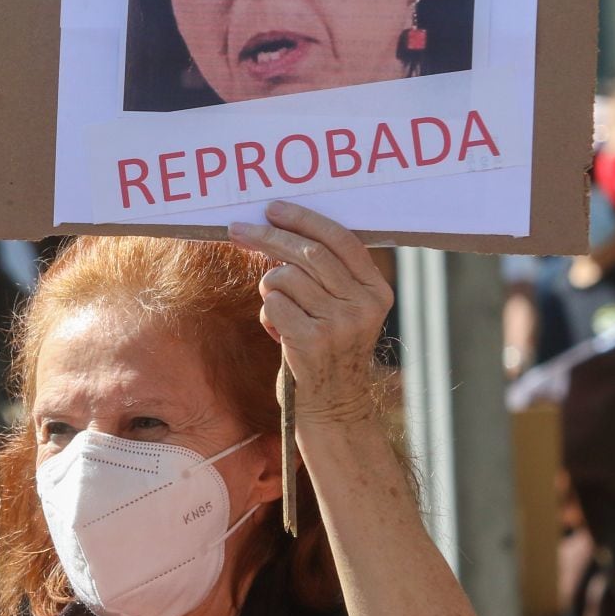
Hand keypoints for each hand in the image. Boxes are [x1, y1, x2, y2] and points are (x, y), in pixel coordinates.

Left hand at [229, 200, 392, 427]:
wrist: (333, 407)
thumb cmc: (328, 350)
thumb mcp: (342, 309)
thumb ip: (326, 274)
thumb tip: (278, 228)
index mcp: (376, 290)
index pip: (341, 239)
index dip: (304, 219)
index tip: (273, 208)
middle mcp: (363, 305)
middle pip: (308, 252)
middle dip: (267, 236)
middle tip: (237, 229)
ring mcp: (339, 324)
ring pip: (284, 277)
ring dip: (269, 288)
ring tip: (280, 312)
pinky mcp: (312, 341)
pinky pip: (273, 304)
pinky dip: (267, 314)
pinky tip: (280, 333)